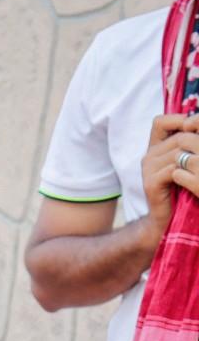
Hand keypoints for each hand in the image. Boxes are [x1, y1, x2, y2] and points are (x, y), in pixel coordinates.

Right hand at [141, 114, 198, 247]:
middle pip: (178, 137)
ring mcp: (147, 169)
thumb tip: (198, 126)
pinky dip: (191, 173)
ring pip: (178, 152)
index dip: (180, 119)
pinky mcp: (151, 182)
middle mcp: (148, 156)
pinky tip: (198, 180)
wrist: (166, 220)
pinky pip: (175, 169)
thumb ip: (189, 146)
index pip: (160, 122)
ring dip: (198, 158)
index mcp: (155, 149)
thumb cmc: (181, 191)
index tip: (197, 128)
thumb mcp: (186, 165)